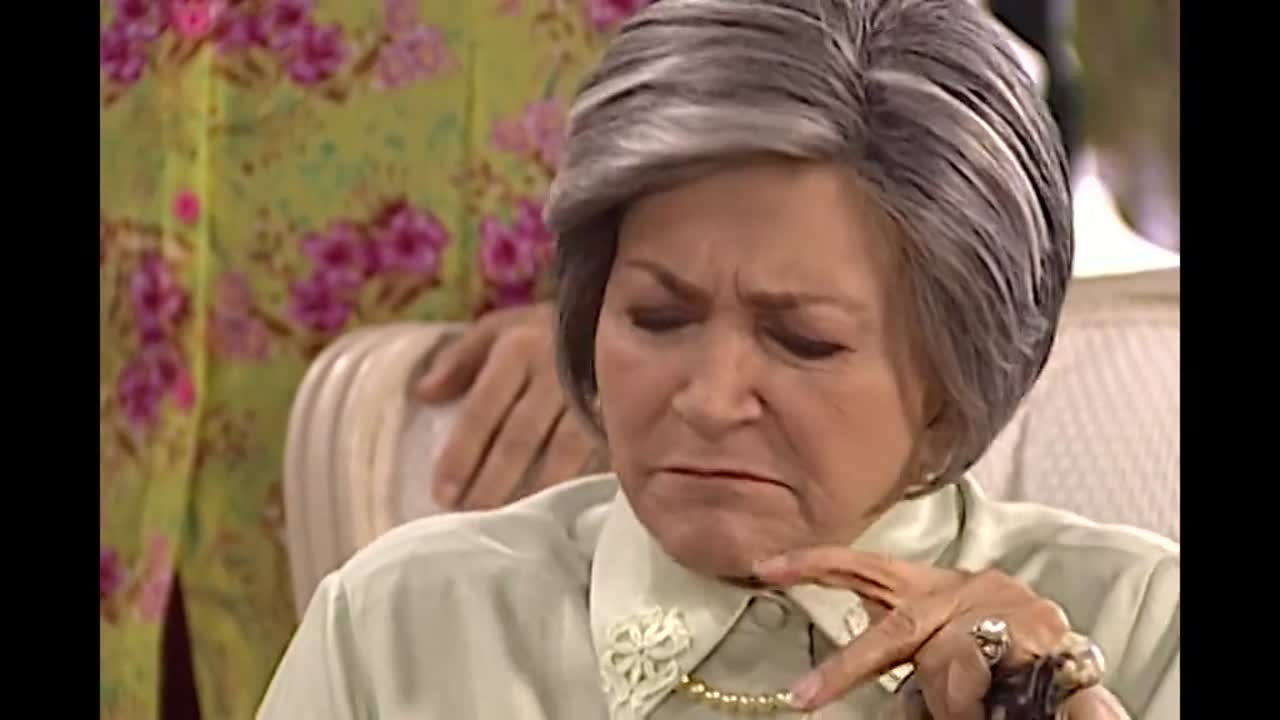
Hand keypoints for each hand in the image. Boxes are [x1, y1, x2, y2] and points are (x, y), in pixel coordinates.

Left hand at [415, 302, 601, 509]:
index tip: (442, 492)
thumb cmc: (543, 330)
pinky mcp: (616, 414)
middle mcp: (554, 374)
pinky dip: (570, 482)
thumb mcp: (498, 328)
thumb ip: (460, 359)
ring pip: (558, 454)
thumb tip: (425, 394)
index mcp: (517, 350)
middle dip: (491, 482)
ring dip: (529, 490)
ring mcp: (589, 396)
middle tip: (468, 517)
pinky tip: (554, 506)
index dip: (461, 455)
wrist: (618, 316)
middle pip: (518, 439)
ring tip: (506, 522)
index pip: (482, 411)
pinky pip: (592, 455)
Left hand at [753, 548, 1121, 719]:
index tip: (764, 568)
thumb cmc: (985, 642)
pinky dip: (980, 700)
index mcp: (923, 586)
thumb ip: (891, 649)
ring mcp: (996, 607)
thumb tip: (841, 675)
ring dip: (950, 698)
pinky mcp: (1036, 630)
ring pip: (948, 664)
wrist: (1061, 652)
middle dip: (847, 669)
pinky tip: (991, 700)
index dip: (813, 563)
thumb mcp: (929, 643)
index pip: (861, 565)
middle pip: (895, 631)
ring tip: (964, 704)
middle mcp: (956, 588)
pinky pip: (991, 679)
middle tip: (805, 696)